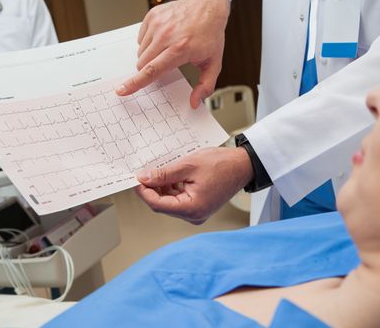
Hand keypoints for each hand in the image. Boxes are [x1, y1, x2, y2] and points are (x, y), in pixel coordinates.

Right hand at [116, 0, 230, 108]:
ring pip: (140, 52)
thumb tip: (195, 102)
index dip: (136, 83)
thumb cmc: (210, 34)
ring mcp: (157, 24)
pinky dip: (150, 42)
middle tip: (167, 61)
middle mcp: (167, 36)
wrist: (207, 6)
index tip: (122, 90)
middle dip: (150, 69)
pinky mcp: (152, 16)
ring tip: (168, 47)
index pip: (152, 70)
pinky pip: (141, 38)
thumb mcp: (214, 63)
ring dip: (150, 55)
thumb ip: (205, 86)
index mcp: (180, 49)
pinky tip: (164, 37)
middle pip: (143, 63)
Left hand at [135, 147, 252, 223]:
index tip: (136, 179)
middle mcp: (194, 215)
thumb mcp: (188, 165)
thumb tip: (143, 179)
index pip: (157, 205)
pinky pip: (178, 200)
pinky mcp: (198, 207)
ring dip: (162, 187)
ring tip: (162, 170)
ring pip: (169, 202)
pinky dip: (172, 188)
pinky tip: (172, 175)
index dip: (143, 192)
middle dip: (152, 188)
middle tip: (146, 171)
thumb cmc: (222, 165)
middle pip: (162, 204)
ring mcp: (196, 213)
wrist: (242, 165)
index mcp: (192, 209)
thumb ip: (163, 174)